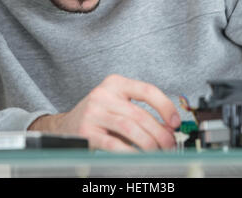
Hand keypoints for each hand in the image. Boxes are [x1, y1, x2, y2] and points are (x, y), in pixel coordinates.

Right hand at [28, 74, 180, 151]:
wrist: (66, 125)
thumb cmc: (98, 114)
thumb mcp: (118, 104)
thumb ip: (139, 111)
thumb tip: (168, 128)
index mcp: (116, 83)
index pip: (146, 90)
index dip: (165, 106)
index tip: (176, 122)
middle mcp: (104, 94)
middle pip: (140, 113)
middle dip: (160, 132)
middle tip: (169, 144)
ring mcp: (93, 111)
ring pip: (129, 127)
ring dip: (148, 143)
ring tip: (157, 152)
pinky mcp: (86, 130)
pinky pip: (113, 143)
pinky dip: (130, 152)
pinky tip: (138, 157)